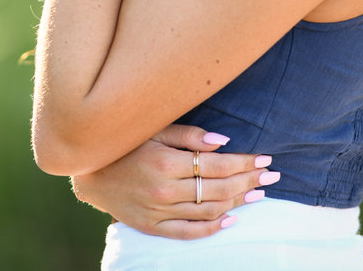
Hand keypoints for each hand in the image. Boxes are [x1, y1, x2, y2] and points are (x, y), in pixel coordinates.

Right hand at [70, 124, 277, 239]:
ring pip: (208, 211)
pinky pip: (188, 232)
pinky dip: (212, 228)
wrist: (89, 172)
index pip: (217, 165)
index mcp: (165, 162)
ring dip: (238, 203)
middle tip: (272, 176)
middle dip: (249, 182)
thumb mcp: (154, 129)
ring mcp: (159, 212)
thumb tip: (223, 141)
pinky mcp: (152, 227)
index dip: (244, 162)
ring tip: (258, 195)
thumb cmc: (125, 144)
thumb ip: (189, 135)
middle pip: (218, 189)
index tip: (265, 158)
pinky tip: (232, 219)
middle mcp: (164, 191)